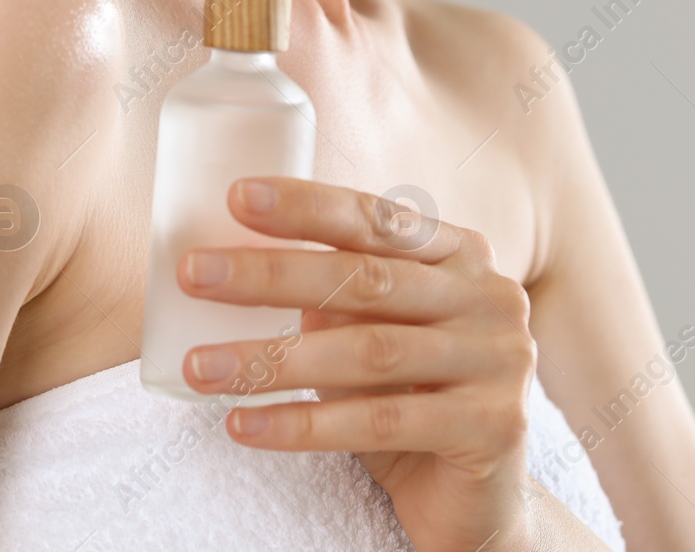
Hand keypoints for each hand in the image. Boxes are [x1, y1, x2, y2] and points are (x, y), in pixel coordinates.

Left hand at [176, 177, 594, 551]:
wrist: (480, 497)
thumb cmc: (410, 396)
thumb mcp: (372, 331)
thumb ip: (332, 294)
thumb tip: (228, 262)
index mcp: (461, 254)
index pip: (376, 219)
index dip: (308, 205)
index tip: (236, 197)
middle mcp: (490, 297)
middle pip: (366, 279)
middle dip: (272, 274)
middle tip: (194, 274)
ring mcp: (500, 360)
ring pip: (367, 352)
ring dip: (271, 359)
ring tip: (199, 367)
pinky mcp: (494, 426)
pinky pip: (379, 422)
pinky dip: (302, 424)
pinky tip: (242, 424)